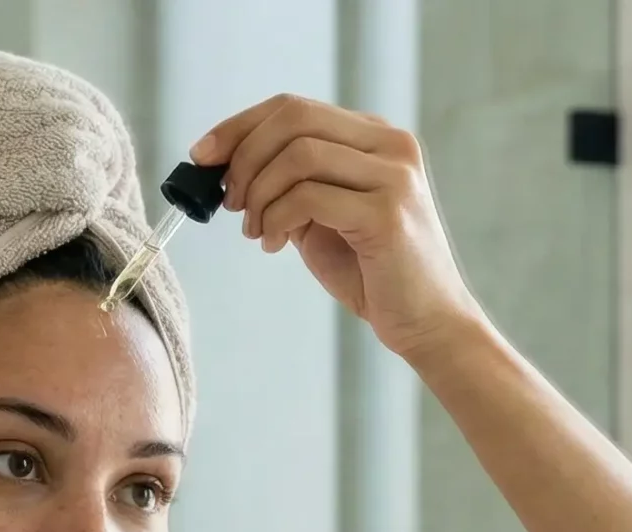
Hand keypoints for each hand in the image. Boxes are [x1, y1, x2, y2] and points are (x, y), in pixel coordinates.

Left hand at [190, 95, 484, 360]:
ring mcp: (394, 177)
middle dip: (244, 158)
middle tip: (228, 201)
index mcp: (376, 138)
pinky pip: (307, 197)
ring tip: (255, 231)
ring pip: (297, 156)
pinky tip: (274, 244)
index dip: (239, 126)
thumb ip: (290, 184)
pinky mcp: (387, 213)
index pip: (294, 108)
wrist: (428, 324)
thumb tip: (225, 164)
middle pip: (293, 120)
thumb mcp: (324, 216)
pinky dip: (275, 219)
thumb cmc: (375, 274)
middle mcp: (391, 146)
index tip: (203, 155)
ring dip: (259, 194)